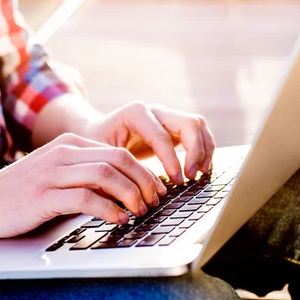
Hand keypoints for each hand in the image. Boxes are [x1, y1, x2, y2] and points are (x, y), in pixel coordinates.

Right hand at [0, 133, 166, 238]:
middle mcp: (63, 153)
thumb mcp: (55, 172)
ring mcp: (52, 173)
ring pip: (106, 175)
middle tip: (155, 201)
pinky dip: (109, 209)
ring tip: (141, 211)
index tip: (154, 191)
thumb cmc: (20, 192)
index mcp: (68, 144)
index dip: (143, 172)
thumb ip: (83, 173)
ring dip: (131, 195)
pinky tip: (118, 219)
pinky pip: (86, 198)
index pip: (118, 152)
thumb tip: (122, 188)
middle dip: (144, 181)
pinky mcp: (44, 195)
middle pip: (118, 160)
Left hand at [83, 101, 215, 184]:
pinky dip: (204, 150)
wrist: (95, 133)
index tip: (177, 180)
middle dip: (195, 151)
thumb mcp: (100, 153)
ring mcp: (165, 117)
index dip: (173, 159)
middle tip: (191, 177)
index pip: (163, 135)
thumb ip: (119, 167)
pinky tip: (200, 170)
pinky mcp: (173, 128)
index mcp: (135, 113)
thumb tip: (139, 189)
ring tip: (200, 174)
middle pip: (188, 123)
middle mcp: (154, 110)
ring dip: (205, 149)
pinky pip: (197, 134)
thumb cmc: (95, 144)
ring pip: (197, 125)